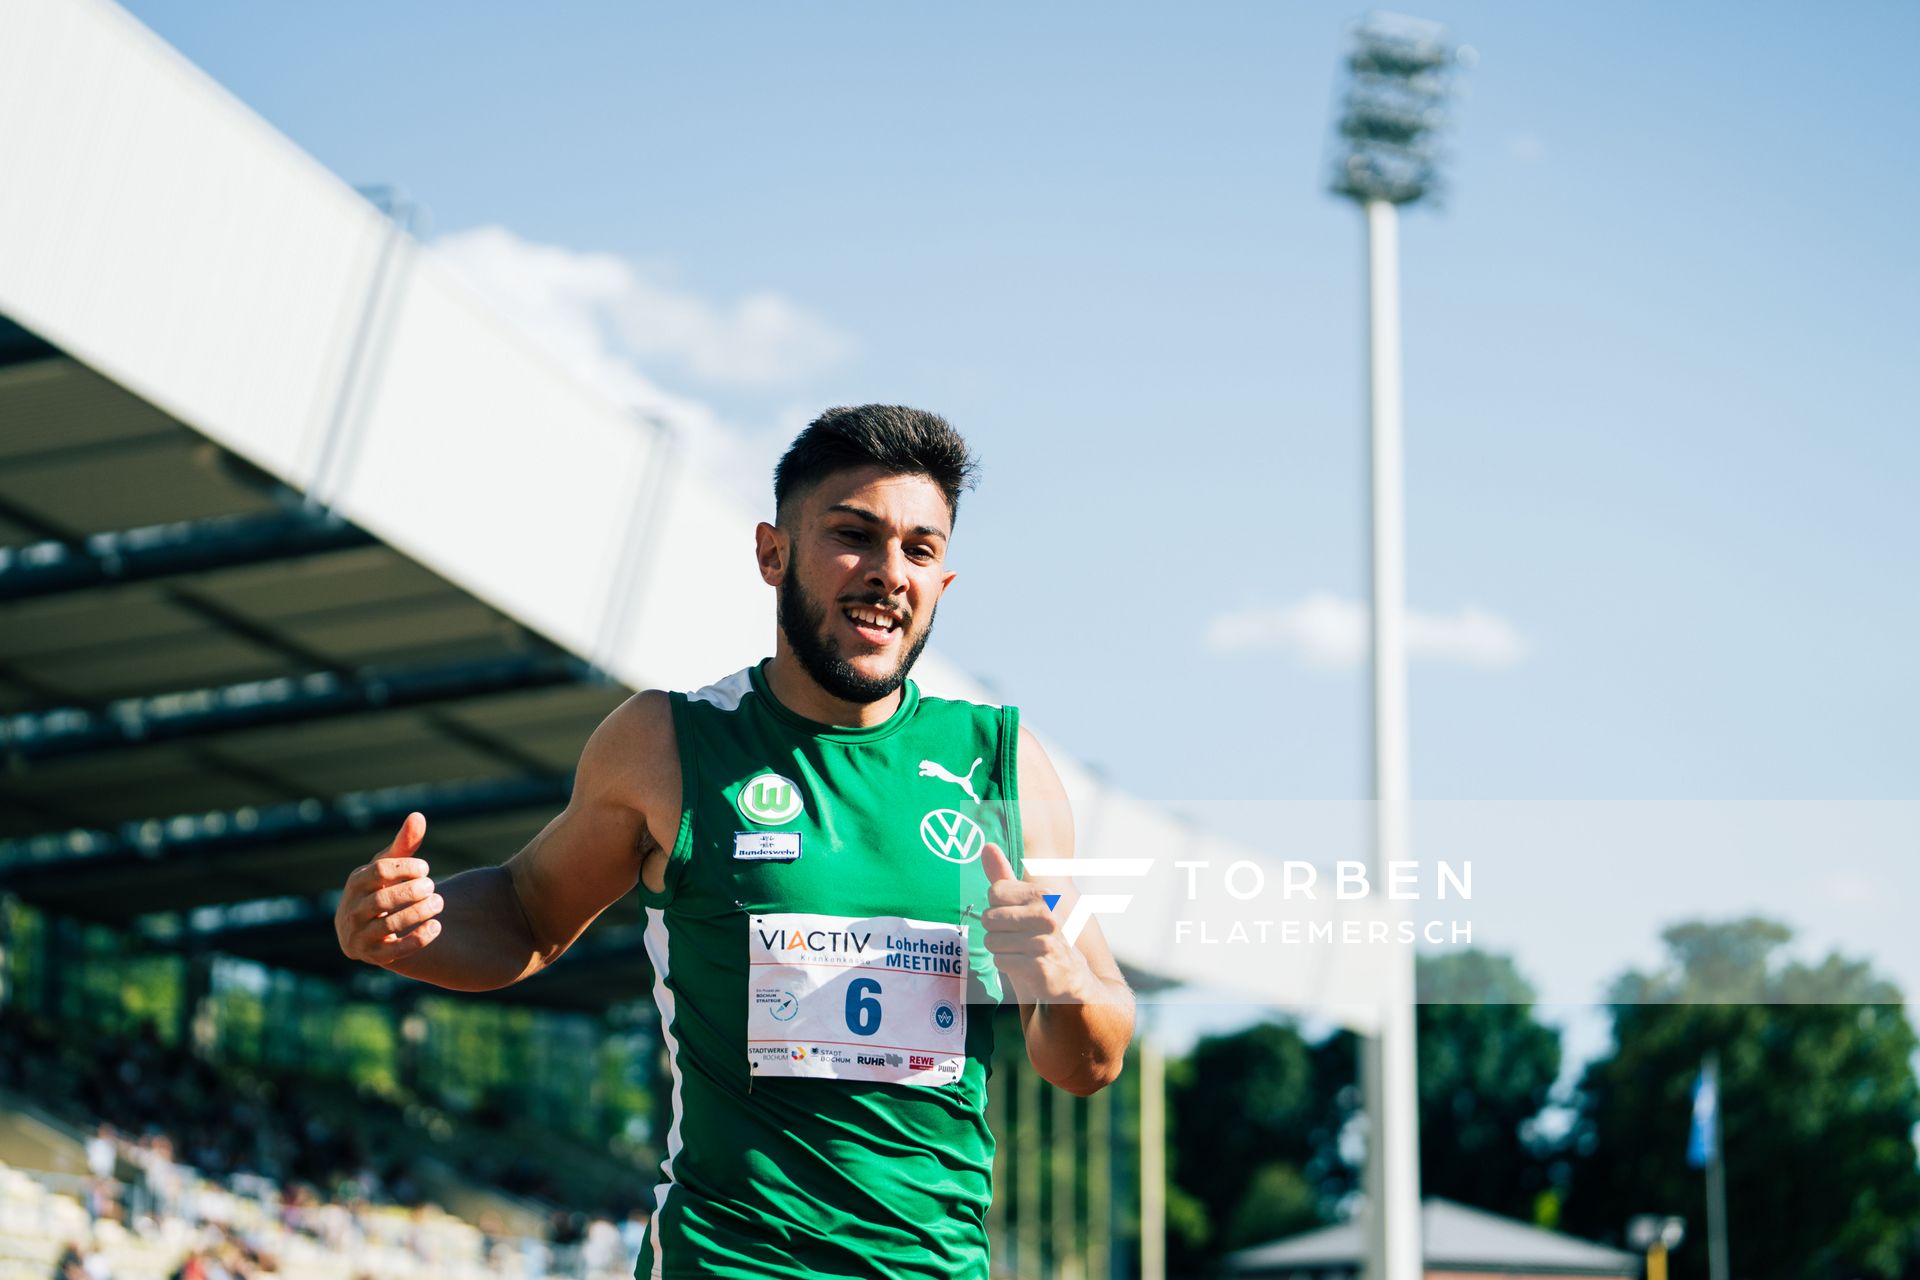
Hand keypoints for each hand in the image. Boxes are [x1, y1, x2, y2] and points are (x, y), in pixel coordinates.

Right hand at [334, 812, 443, 966]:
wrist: (364, 929)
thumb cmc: (381, 888)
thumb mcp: (389, 866)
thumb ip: (404, 844)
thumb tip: (418, 815)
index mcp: (356, 882)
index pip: (378, 871)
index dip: (405, 867)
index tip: (426, 868)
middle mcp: (351, 910)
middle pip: (381, 900)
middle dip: (411, 892)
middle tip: (433, 886)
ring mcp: (359, 935)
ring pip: (387, 926)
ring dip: (417, 914)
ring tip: (439, 903)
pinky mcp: (372, 956)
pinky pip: (393, 951)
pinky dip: (417, 939)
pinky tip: (436, 926)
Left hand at [980, 842, 1090, 1003]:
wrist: (1072, 977)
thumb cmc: (1042, 937)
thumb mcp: (1027, 905)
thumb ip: (1004, 877)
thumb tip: (987, 845)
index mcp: (1044, 896)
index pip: (994, 892)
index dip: (998, 908)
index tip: (1015, 917)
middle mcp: (1047, 915)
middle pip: (989, 918)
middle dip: (997, 931)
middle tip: (1019, 938)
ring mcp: (1044, 942)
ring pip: (992, 941)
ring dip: (1001, 950)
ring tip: (1021, 952)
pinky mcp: (1039, 967)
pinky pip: (1000, 961)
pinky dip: (1007, 966)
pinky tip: (1024, 966)